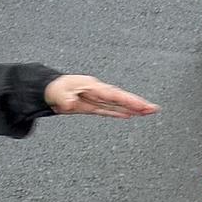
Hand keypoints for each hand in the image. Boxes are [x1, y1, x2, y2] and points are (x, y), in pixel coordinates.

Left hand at [44, 75, 158, 118]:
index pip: (115, 95)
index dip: (129, 101)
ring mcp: (96, 98)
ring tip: (148, 112)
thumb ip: (65, 99)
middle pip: (121, 98)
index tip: (142, 105)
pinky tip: (129, 115)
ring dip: (132, 108)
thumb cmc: (53, 88)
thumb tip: (69, 104)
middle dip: (138, 104)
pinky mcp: (91, 106)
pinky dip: (119, 112)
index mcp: (93, 86)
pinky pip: (108, 110)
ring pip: (118, 104)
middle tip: (154, 109)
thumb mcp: (57, 93)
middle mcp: (97, 91)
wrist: (47, 89)